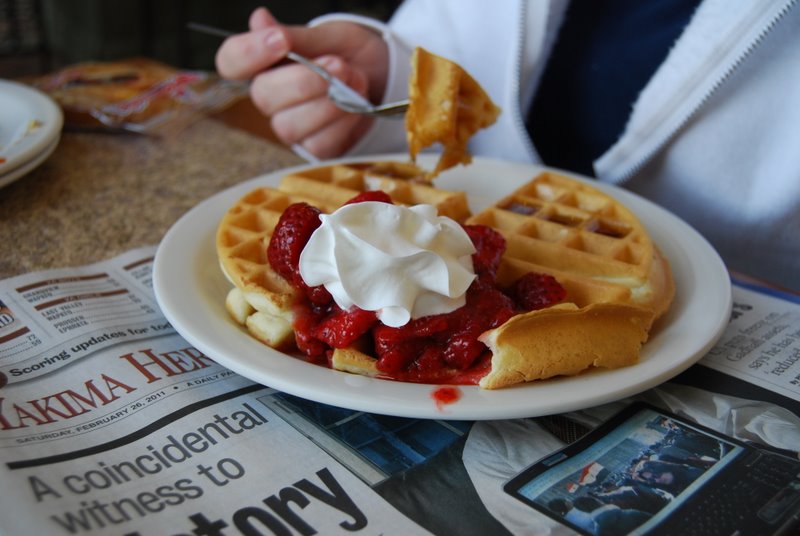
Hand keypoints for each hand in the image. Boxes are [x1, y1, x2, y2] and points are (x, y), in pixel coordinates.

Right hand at [215, 7, 388, 157]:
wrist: (384, 78)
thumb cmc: (349, 55)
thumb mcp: (330, 36)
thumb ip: (297, 37)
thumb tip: (259, 19)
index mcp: (265, 64)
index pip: (232, 61)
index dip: (249, 52)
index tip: (280, 40)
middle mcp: (272, 98)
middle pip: (264, 96)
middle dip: (304, 80)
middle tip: (338, 64)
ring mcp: (291, 126)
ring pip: (290, 126)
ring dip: (327, 103)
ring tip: (356, 81)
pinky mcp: (315, 148)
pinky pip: (319, 143)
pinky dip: (343, 123)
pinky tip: (357, 107)